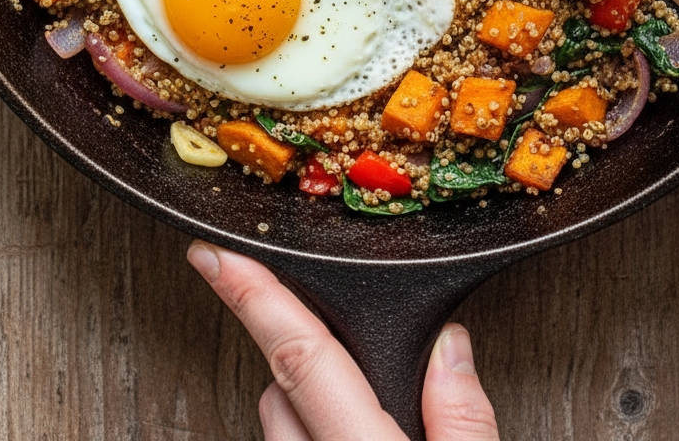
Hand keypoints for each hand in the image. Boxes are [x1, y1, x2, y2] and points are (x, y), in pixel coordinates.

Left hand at [187, 241, 498, 439]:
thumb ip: (464, 419)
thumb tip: (451, 346)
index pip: (301, 355)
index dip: (254, 297)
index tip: (214, 256)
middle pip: (284, 392)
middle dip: (308, 364)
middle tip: (362, 364)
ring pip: (282, 431)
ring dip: (311, 412)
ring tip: (372, 420)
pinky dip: (314, 439)